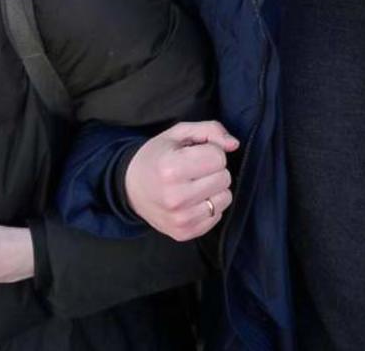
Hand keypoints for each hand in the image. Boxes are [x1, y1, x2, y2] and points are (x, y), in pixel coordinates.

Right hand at [123, 121, 238, 240]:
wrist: (130, 189)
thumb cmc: (157, 157)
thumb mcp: (178, 134)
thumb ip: (210, 131)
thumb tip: (234, 145)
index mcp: (171, 168)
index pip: (218, 157)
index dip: (211, 151)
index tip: (195, 154)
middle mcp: (176, 197)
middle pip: (224, 178)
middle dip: (214, 170)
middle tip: (194, 170)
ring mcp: (181, 219)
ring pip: (225, 198)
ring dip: (214, 189)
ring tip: (195, 185)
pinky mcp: (185, 233)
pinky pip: (217, 216)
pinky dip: (210, 206)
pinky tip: (193, 200)